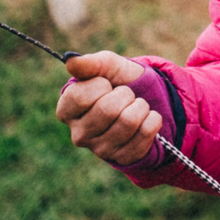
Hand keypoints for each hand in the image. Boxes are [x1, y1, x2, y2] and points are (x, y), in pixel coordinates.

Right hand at [56, 51, 162, 166]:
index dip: (100, 84)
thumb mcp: (106, 66)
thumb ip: (89, 63)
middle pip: (107, 110)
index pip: (81, 97)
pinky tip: (145, 119)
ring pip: (128, 122)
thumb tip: (70, 60)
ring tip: (135, 106)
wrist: (144, 97)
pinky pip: (146, 133)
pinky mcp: (123, 158)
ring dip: (140, 106)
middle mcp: (79, 134)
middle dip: (125, 94)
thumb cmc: (117, 80)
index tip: (105, 85)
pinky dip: (153, 119)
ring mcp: (100, 150)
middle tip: (125, 95)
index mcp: (66, 111)